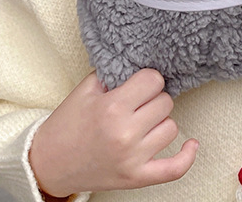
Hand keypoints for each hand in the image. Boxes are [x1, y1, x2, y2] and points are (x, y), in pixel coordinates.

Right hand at [28, 68, 198, 196]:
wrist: (49, 163)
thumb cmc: (67, 124)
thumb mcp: (86, 90)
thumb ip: (115, 73)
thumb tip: (142, 63)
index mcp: (112, 108)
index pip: (153, 80)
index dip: (147, 79)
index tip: (139, 83)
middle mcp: (125, 133)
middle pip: (165, 102)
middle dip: (152, 99)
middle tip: (136, 103)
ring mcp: (133, 158)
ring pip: (171, 127)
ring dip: (159, 122)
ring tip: (141, 122)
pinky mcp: (136, 178)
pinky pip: (174, 169)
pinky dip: (186, 157)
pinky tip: (191, 144)